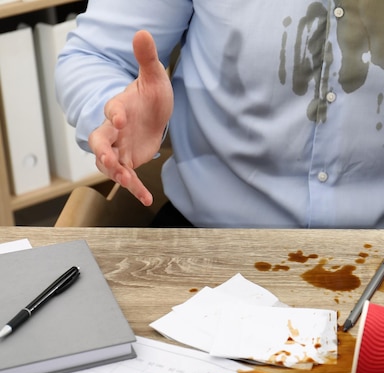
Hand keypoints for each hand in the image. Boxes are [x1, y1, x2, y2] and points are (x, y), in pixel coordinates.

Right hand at [88, 30, 173, 205]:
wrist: (153, 112)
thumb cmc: (150, 95)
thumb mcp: (153, 77)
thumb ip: (146, 59)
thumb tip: (143, 33)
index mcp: (119, 108)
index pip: (112, 111)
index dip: (115, 114)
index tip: (121, 118)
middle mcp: (114, 130)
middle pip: (100, 141)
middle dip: (102, 150)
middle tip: (108, 158)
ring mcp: (119, 147)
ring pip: (108, 163)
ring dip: (116, 172)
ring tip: (128, 180)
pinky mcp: (129, 161)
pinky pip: (129, 177)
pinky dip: (136, 188)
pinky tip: (147, 199)